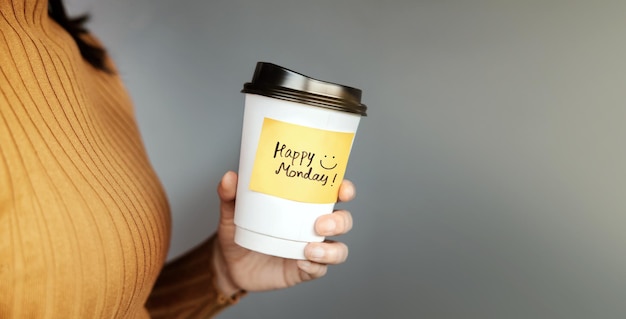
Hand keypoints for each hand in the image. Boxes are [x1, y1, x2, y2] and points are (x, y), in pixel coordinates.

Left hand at [212, 171, 354, 294]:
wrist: (229, 264)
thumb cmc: (238, 231)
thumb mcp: (232, 211)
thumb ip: (230, 194)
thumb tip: (229, 177)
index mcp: (304, 205)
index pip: (333, 194)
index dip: (345, 190)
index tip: (342, 189)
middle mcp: (313, 226)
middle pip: (343, 221)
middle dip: (340, 222)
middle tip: (320, 224)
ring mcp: (311, 249)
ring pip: (339, 249)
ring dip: (331, 250)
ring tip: (309, 248)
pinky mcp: (304, 270)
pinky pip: (319, 270)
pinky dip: (315, 266)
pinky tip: (301, 262)